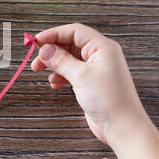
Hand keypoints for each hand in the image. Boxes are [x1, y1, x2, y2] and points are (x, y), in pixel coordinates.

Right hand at [31, 23, 145, 144]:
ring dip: (54, 64)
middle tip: (36, 61)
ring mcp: (96, 68)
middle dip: (51, 51)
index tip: (36, 42)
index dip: (53, 34)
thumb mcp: (80, 76)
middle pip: (69, 44)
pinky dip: (61, 75)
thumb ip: (60, 60)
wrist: (122, 127)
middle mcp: (100, 55)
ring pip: (69, 58)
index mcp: (102, 47)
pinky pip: (72, 71)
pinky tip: (55, 83)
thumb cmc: (109, 100)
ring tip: (42, 73)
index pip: (74, 31)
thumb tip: (45, 49)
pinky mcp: (91, 81)